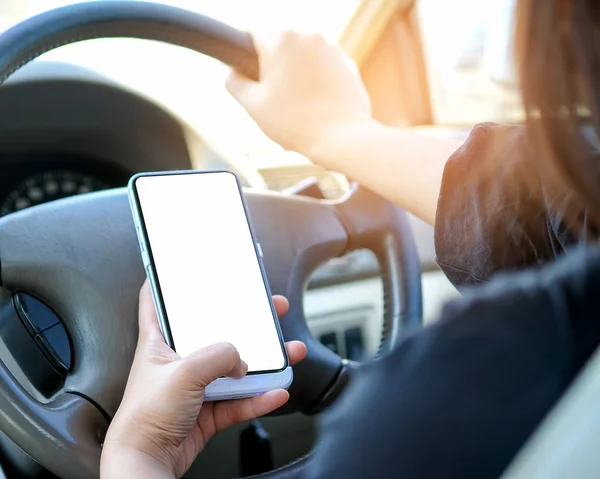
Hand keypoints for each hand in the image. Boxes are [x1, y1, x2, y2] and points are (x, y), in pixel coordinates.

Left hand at [100, 282, 306, 478]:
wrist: (147, 462)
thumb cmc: (144, 417)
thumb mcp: (183, 373)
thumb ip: (217, 357)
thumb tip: (240, 358)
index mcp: (160, 343)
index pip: (157, 304)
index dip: (169, 284)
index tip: (185, 269)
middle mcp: (178, 362)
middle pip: (214, 334)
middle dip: (242, 322)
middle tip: (266, 309)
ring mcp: (195, 388)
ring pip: (235, 369)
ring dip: (263, 362)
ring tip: (287, 352)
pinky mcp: (208, 411)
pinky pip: (240, 400)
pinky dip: (260, 397)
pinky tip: (276, 392)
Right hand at [226, 31, 372, 161]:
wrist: (341, 139)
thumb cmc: (297, 124)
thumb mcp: (252, 105)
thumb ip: (234, 82)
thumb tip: (233, 72)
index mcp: (281, 40)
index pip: (252, 36)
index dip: (247, 59)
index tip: (252, 79)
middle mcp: (308, 36)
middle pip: (280, 47)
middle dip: (275, 69)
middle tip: (275, 99)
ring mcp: (331, 49)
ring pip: (303, 58)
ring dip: (296, 76)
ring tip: (298, 106)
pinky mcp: (347, 64)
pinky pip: (323, 68)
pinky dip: (317, 82)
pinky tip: (315, 106)